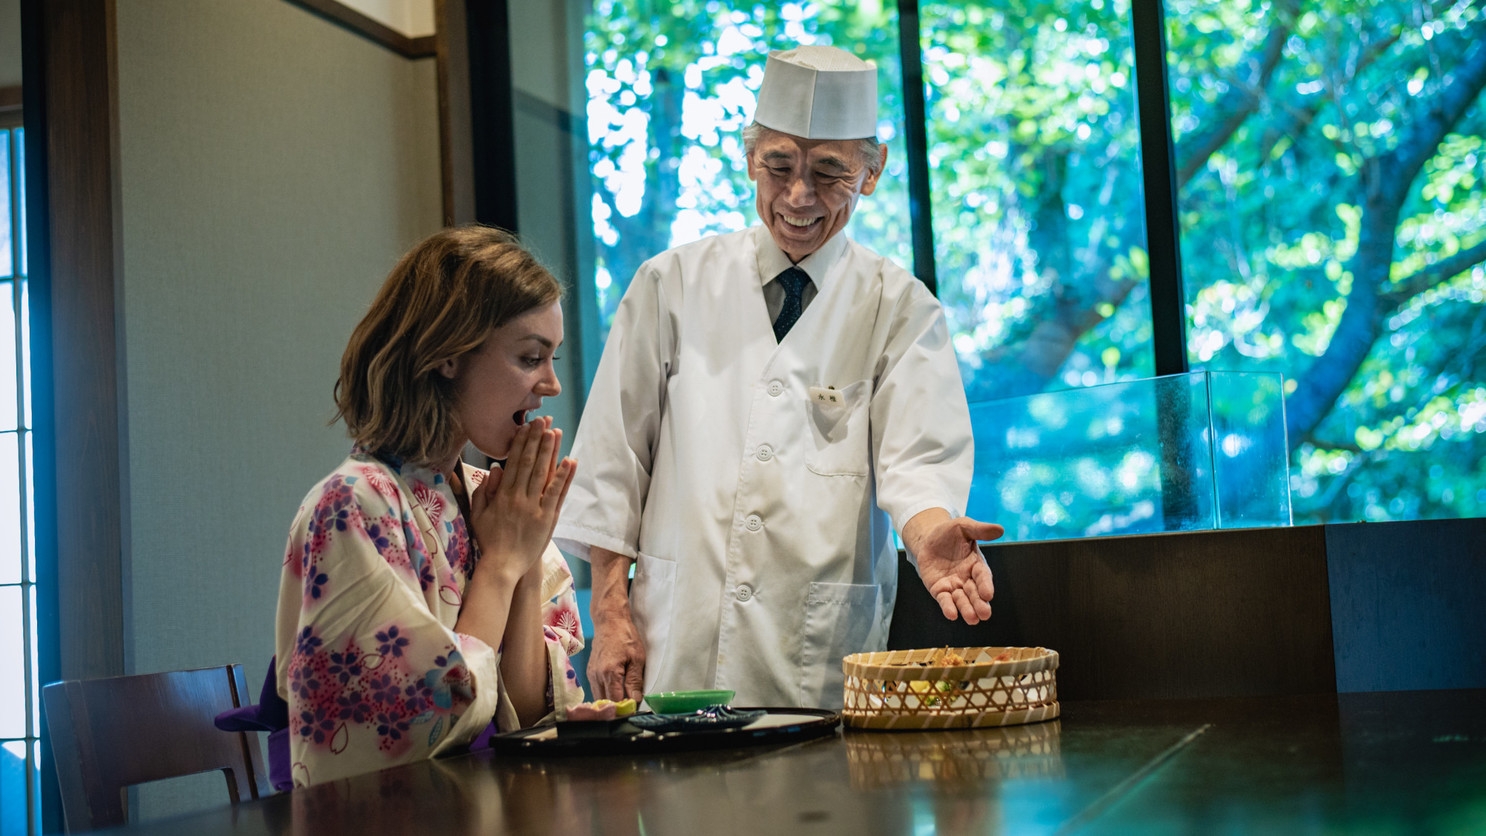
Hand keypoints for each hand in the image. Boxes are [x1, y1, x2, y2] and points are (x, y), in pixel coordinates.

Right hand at [467, 416, 575, 585]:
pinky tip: (569, 461)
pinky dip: (563, 477)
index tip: (525, 427)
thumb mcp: (478, 514)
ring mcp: (534, 507)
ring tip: (555, 432)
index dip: (520, 443)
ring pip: (543, 473)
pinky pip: (556, 493)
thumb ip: (484, 491)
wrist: (503, 566)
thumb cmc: (489, 540)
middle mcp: (519, 497)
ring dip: (550, 451)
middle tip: (542, 420)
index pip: (513, 463)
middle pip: (529, 463)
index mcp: (502, 495)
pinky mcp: (547, 518)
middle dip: (536, 440)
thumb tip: (494, 469)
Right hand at [587, 609, 646, 703]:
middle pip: (605, 703)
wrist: (609, 621)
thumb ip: (635, 681)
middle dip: (617, 708)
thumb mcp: (637, 658)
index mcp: (609, 673)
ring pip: (599, 698)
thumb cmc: (626, 637)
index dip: (625, 709)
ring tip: (624, 701)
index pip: (615, 701)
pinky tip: (616, 692)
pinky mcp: (590, 673)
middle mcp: (596, 677)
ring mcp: (590, 675)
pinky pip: (597, 690)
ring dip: (611, 702)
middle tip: (630, 707)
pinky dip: (606, 695)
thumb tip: (635, 701)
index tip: (634, 710)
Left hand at [909, 514, 1002, 623]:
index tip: (988, 594)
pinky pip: (945, 600)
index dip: (986, 585)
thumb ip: (980, 530)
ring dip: (966, 609)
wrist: (927, 539)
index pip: (983, 576)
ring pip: (961, 600)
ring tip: (972, 619)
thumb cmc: (948, 533)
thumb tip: (1000, 529)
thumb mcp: (963, 527)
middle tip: (984, 614)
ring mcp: (954, 585)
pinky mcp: (940, 590)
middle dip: (979, 603)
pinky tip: (951, 614)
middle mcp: (968, 578)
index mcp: (977, 564)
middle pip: (975, 593)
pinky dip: (948, 607)